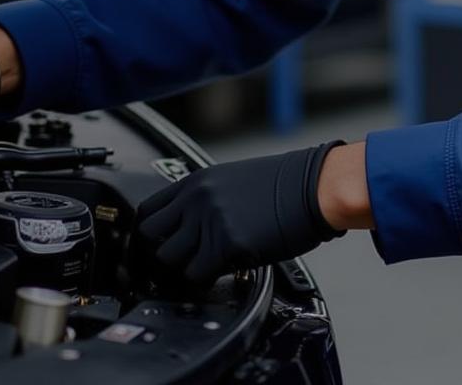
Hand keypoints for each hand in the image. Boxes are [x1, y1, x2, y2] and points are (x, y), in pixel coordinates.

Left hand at [134, 141, 345, 287]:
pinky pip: (198, 274)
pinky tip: (223, 273)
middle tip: (180, 264)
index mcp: (198, 181)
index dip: (149, 235)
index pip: (148, 210)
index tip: (157, 248)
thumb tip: (192, 226)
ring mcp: (210, 220)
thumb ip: (207, 200)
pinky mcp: (227, 243)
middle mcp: (197, 199)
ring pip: (170, 259)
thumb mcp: (234, 181)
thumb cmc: (285, 184)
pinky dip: (206, 280)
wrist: (313, 186)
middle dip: (160, 254)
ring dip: (185, 268)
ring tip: (207, 267)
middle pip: (149, 236)